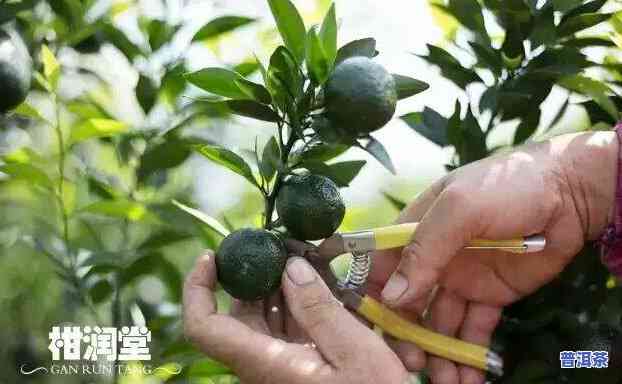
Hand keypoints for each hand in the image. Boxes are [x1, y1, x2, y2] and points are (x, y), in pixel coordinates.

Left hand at [183, 252, 408, 383]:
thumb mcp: (355, 354)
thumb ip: (320, 309)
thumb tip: (291, 267)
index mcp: (264, 362)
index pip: (204, 327)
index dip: (198, 289)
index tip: (213, 257)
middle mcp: (263, 364)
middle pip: (240, 314)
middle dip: (259, 276)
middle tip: (287, 246)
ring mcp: (280, 366)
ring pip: (266, 319)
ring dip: (284, 287)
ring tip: (313, 260)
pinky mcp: (299, 367)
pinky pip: (289, 330)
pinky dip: (302, 305)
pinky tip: (326, 288)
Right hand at [366, 131, 617, 383]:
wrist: (570, 192)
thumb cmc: (507, 185)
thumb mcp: (460, 208)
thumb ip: (424, 249)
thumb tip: (392, 297)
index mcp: (415, 230)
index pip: (381, 267)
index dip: (373, 297)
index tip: (373, 327)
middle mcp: (433, 259)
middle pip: (406, 304)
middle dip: (406, 335)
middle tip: (413, 364)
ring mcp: (461, 279)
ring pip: (438, 323)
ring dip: (437, 353)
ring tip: (444, 381)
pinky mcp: (490, 296)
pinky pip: (473, 330)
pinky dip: (469, 355)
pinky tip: (468, 377)